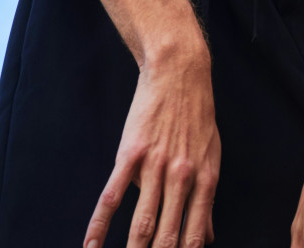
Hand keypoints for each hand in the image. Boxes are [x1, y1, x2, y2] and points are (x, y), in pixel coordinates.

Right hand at [84, 45, 221, 247]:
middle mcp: (182, 178)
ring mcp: (155, 166)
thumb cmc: (198, 117)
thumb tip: (208, 236)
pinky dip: (99, 225)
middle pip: (166, 236)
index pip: (194, 235)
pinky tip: (91, 246)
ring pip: (140, 222)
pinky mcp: (130, 154)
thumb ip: (205, 200)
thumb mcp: (212, 156)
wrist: (180, 73)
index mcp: (205, 181)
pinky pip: (112, 196)